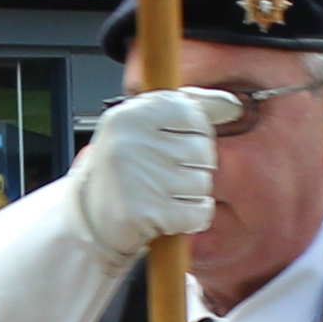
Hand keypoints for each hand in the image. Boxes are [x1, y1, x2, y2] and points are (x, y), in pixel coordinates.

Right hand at [69, 85, 236, 263]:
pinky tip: (170, 213)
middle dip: (194, 167)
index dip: (195, 133)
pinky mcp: (145, 213)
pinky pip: (198, 212)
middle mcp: (130, 142)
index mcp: (129, 115)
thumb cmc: (125, 169)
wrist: (90, 216)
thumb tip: (232, 104)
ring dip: (191, 194)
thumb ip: (188, 110)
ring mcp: (137, 177)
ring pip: (203, 183)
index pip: (192, 113)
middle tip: (164, 174)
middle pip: (203, 150)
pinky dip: (192, 217)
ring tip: (163, 194)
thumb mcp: (145, 128)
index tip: (176, 143)